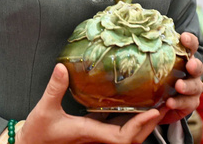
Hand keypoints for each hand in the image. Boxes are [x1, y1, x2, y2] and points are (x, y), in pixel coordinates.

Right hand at [17, 64, 164, 143]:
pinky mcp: (92, 134)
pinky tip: (133, 107)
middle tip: (164, 105)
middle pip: (131, 139)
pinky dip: (129, 122)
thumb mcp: (44, 109)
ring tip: (156, 106)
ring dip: (142, 124)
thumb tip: (62, 67)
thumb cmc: (37, 133)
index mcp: (89, 134)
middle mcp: (97, 139)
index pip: (122, 138)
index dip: (139, 126)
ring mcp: (95, 138)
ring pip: (126, 137)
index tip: (153, 112)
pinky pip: (116, 130)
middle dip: (149, 125)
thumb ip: (55, 88)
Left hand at [158, 32, 202, 125]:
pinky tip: (170, 103)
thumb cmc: (158, 75)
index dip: (190, 41)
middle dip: (195, 65)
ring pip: (196, 86)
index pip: (191, 46)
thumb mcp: (153, 62)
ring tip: (179, 86)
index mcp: (185, 57)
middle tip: (189, 65)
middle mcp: (192, 72)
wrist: (161, 100)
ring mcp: (193, 88)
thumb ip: (149, 52)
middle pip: (197, 66)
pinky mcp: (190, 103)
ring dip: (188, 86)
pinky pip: (188, 103)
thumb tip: (132, 36)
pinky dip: (180, 103)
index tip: (183, 37)